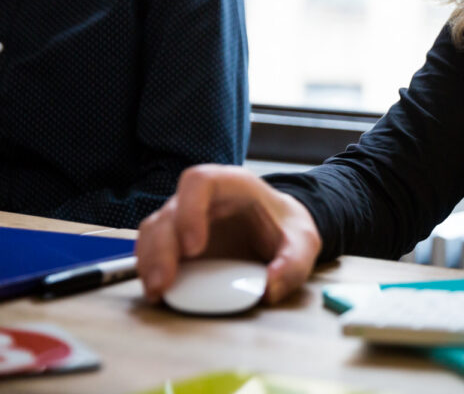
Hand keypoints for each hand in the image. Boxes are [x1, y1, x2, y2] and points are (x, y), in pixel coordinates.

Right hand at [136, 164, 321, 304]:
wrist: (280, 234)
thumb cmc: (287, 230)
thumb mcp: (303, 243)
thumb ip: (293, 262)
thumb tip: (270, 288)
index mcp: (232, 185)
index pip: (199, 182)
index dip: (190, 209)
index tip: (194, 246)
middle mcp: (202, 199)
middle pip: (169, 211)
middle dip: (162, 247)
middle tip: (165, 282)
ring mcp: (184, 220)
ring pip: (153, 231)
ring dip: (149, 261)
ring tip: (157, 292)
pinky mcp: (176, 244)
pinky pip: (153, 251)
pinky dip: (150, 271)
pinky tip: (159, 293)